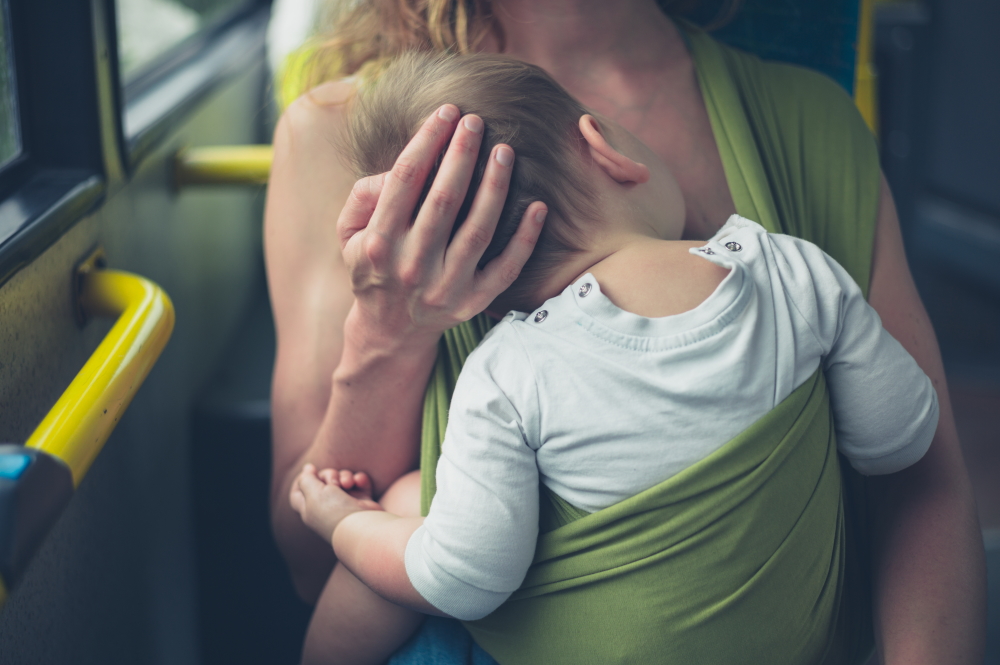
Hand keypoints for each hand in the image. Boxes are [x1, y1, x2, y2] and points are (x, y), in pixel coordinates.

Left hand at [290, 463, 382, 542]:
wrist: (362, 525)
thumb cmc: (334, 511)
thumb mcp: (312, 493)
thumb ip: (306, 479)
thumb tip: (307, 468)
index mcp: (309, 508)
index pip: (297, 494)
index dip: (300, 480)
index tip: (309, 471)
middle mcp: (326, 507)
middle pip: (321, 481)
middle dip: (328, 475)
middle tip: (333, 482)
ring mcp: (345, 503)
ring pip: (341, 479)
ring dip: (344, 476)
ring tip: (348, 484)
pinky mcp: (362, 501)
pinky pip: (359, 482)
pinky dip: (359, 479)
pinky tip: (358, 482)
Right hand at [337, 104, 547, 346]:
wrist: (390, 329)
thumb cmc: (373, 266)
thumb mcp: (350, 234)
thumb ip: (364, 196)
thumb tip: (397, 168)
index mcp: (379, 243)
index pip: (405, 180)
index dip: (427, 141)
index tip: (446, 112)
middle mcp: (412, 265)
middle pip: (443, 200)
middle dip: (461, 154)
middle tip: (477, 121)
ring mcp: (446, 287)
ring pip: (477, 230)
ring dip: (494, 187)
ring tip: (505, 151)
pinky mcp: (473, 302)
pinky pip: (506, 268)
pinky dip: (525, 238)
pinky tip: (539, 206)